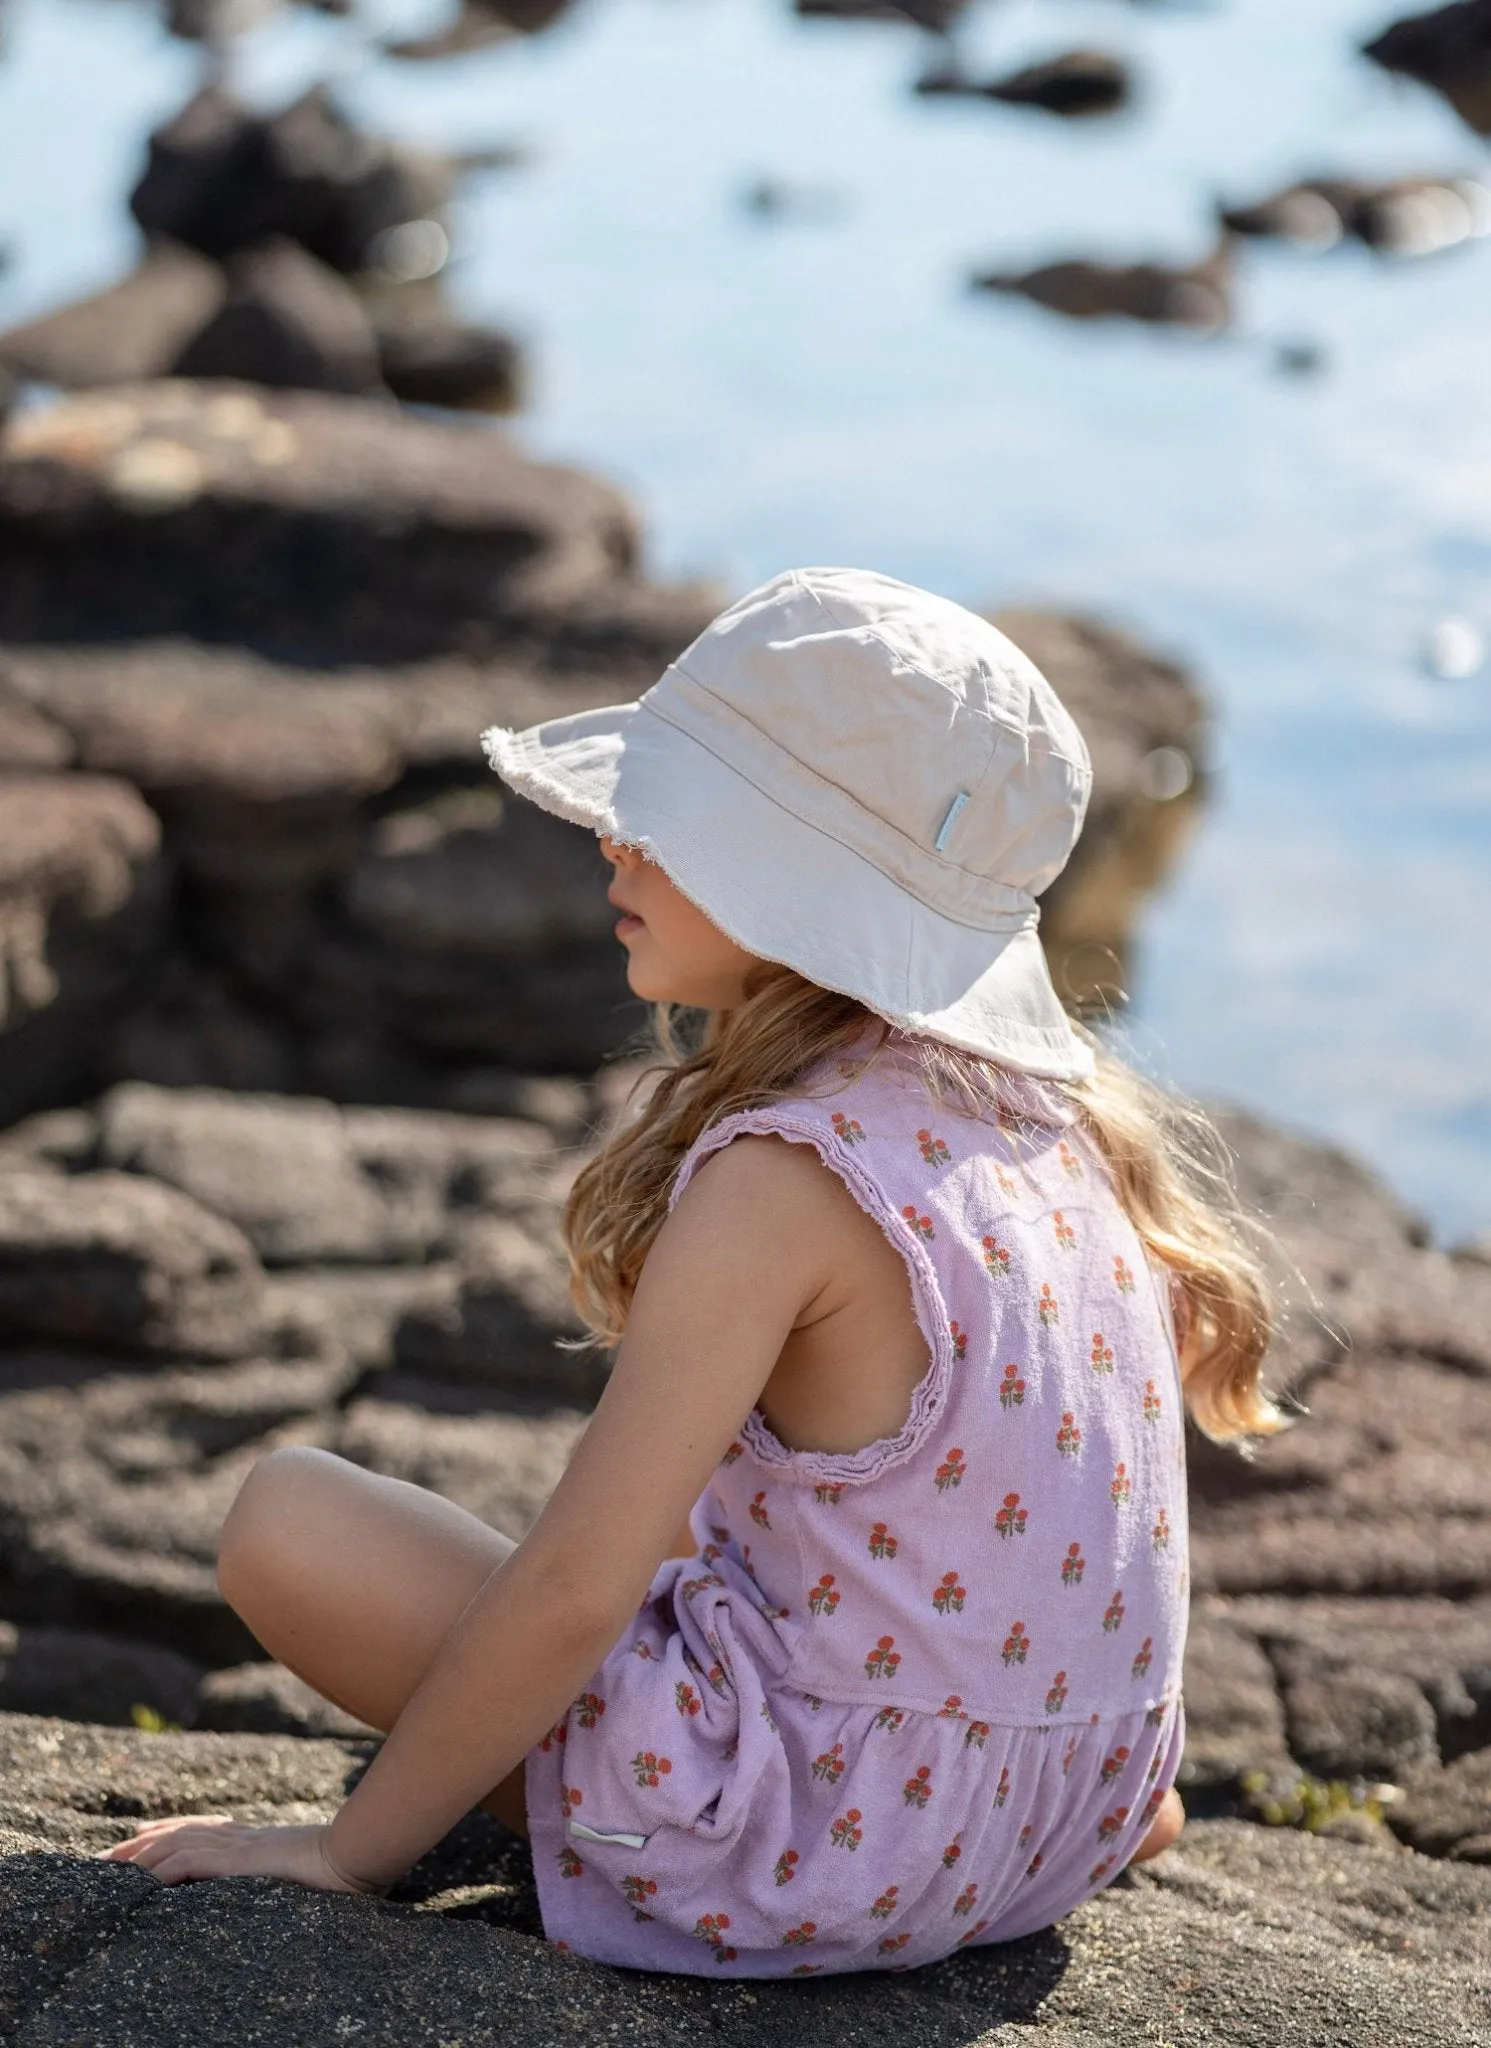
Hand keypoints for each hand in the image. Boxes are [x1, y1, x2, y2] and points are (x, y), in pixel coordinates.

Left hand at [96, 1816, 384, 1893]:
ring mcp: (241, 1847)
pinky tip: (141, 1880)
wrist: (360, 1854)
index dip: (166, 1831)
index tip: (139, 1836)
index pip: (201, 1829)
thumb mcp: (308, 1870)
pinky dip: (162, 1869)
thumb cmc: (346, 1866)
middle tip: (104, 1859)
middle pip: (179, 1833)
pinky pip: (192, 1862)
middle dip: (138, 1846)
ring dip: (138, 1858)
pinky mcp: (242, 1862)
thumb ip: (290, 1870)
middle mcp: (242, 1838)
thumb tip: (291, 1877)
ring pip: (177, 1845)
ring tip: (108, 1870)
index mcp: (255, 1840)